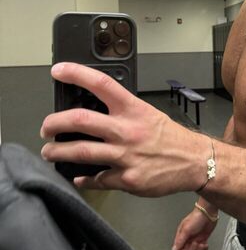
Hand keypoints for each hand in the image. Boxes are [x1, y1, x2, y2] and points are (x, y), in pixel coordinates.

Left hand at [40, 63, 205, 195]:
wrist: (195, 161)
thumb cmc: (171, 137)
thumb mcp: (148, 114)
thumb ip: (121, 113)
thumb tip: (94, 115)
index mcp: (133, 110)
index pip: (101, 84)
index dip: (76, 74)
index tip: (58, 71)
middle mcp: (127, 130)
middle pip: (80, 120)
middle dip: (54, 123)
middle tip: (46, 127)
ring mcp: (126, 156)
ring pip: (81, 152)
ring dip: (58, 152)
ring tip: (49, 151)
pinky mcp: (127, 179)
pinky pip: (98, 179)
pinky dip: (86, 179)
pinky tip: (81, 177)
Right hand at [172, 208, 217, 249]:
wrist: (208, 213)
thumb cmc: (196, 217)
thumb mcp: (186, 229)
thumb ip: (180, 240)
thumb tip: (174, 249)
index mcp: (181, 235)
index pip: (178, 248)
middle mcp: (188, 237)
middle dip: (192, 249)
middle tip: (195, 243)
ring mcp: (195, 238)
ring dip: (199, 249)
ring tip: (201, 243)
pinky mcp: (202, 238)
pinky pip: (202, 248)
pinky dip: (204, 248)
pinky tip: (205, 244)